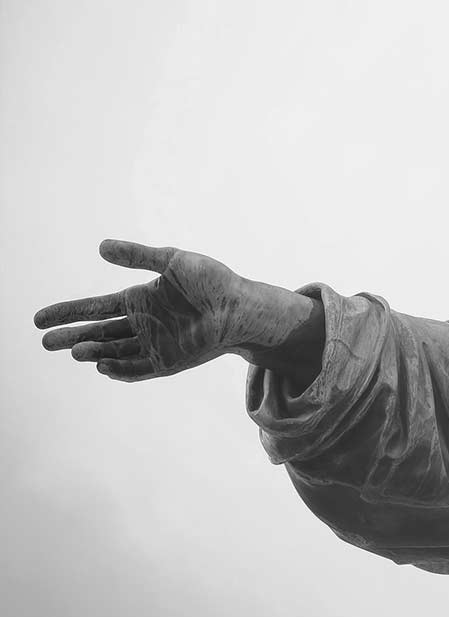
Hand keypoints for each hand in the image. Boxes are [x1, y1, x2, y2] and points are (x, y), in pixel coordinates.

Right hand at [35, 239, 255, 381]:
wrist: (242, 306)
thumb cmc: (213, 281)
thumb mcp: (173, 260)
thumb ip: (138, 256)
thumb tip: (101, 246)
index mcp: (139, 300)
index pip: (94, 308)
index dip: (67, 313)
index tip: (39, 318)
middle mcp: (142, 324)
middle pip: (97, 334)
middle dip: (71, 337)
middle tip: (44, 341)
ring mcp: (154, 344)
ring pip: (113, 353)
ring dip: (93, 353)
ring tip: (73, 351)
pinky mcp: (169, 361)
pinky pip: (137, 370)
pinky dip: (119, 370)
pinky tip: (102, 366)